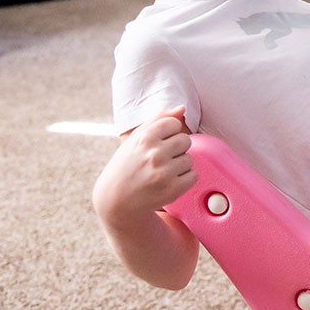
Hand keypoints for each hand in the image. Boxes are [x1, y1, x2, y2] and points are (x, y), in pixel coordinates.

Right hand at [93, 107, 196, 223]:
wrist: (116, 201)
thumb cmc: (127, 166)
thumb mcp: (135, 139)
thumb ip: (158, 120)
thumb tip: (182, 108)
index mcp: (145, 138)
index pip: (174, 124)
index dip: (168, 134)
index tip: (158, 144)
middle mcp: (155, 154)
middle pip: (185, 141)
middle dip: (176, 149)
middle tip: (160, 160)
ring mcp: (164, 172)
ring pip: (190, 159)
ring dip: (179, 165)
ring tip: (162, 172)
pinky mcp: (173, 189)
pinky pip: (193, 176)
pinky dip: (184, 180)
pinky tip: (168, 182)